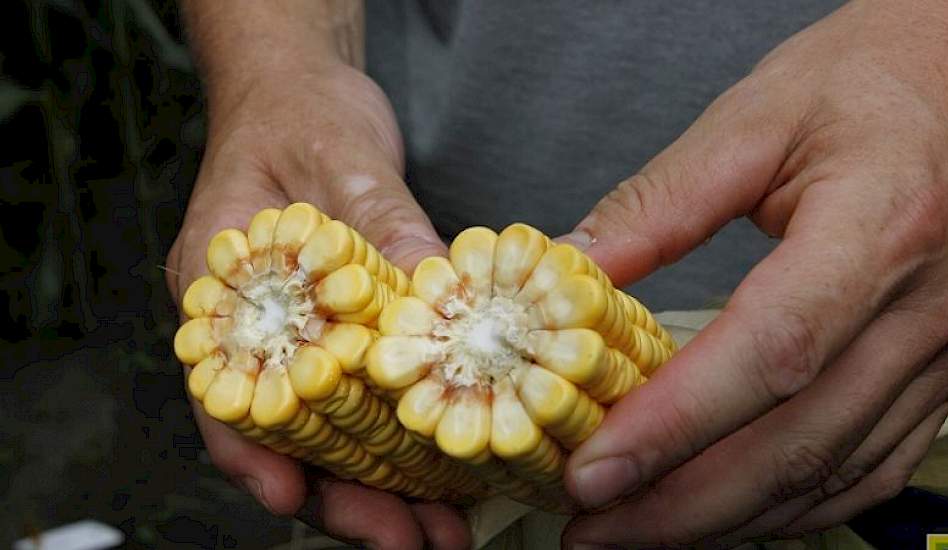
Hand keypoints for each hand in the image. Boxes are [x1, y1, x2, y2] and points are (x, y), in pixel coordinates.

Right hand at [166, 64, 468, 549]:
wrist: (302, 90)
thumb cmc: (299, 114)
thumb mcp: (342, 161)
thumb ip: (381, 225)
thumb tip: (427, 286)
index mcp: (220, 288)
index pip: (224, 389)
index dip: (258, 454)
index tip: (297, 500)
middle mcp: (255, 327)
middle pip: (285, 435)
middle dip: (344, 499)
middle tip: (411, 541)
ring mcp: (299, 335)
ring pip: (329, 434)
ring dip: (381, 486)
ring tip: (440, 530)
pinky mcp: (342, 333)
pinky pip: (364, 401)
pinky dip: (400, 441)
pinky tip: (447, 471)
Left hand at [560, 0, 947, 545]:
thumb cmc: (874, 76)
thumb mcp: (758, 117)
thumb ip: (660, 201)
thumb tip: (572, 271)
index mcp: (880, 225)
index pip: (770, 351)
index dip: (675, 426)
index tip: (591, 473)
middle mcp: (930, 304)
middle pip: (799, 440)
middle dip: (683, 506)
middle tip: (593, 529)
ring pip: (836, 471)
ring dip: (731, 519)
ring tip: (640, 532)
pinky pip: (875, 464)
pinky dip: (798, 504)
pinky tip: (734, 512)